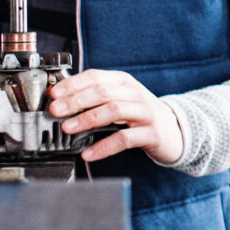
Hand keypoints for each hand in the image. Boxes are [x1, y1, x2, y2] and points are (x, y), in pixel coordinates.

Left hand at [50, 68, 184, 165]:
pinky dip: (104, 147)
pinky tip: (89, 153)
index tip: (54, 93)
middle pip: (103, 92)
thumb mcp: (121, 99)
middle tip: (56, 110)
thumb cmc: (140, 114)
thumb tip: (61, 99)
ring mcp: (145, 113)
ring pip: (114, 110)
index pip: (96, 76)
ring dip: (88, 119)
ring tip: (68, 128)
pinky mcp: (151, 134)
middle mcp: (135, 94)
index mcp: (125, 82)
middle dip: (76, 100)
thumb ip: (96, 97)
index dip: (73, 84)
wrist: (175, 131)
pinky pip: (125, 139)